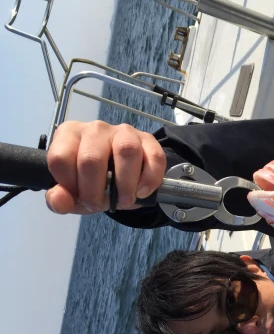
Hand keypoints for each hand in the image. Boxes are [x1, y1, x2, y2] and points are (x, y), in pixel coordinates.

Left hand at [45, 120, 165, 214]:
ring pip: (126, 151)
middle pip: (92, 158)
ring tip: (125, 200)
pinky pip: (154, 156)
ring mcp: (123, 131)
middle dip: (95, 190)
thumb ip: (59, 200)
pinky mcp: (148, 139)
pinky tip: (142, 191)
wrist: (124, 175)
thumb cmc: (93, 181)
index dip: (69, 184)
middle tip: (101, 204)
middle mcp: (94, 129)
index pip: (60, 158)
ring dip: (126, 184)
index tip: (79, 197)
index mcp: (68, 136)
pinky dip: (150, 179)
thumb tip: (59, 200)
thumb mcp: (73, 194)